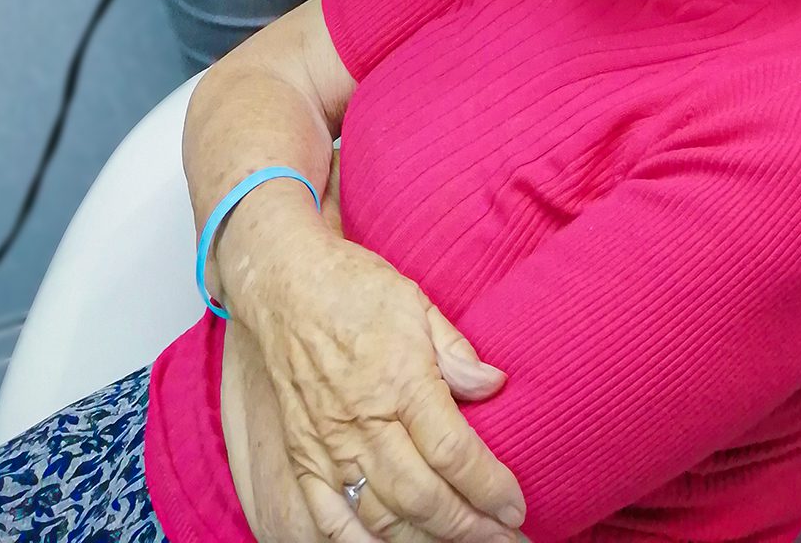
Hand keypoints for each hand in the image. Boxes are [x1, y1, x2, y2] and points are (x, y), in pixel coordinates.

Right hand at [220, 202, 525, 542]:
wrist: (284, 283)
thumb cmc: (355, 287)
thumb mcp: (416, 302)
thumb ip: (455, 351)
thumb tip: (495, 384)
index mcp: (399, 379)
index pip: (452, 452)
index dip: (489, 487)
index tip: (516, 507)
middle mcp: (363, 421)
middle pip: (423, 497)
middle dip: (470, 527)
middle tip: (506, 539)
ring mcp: (329, 446)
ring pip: (382, 518)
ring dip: (427, 542)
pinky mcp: (304, 457)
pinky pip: (331, 519)